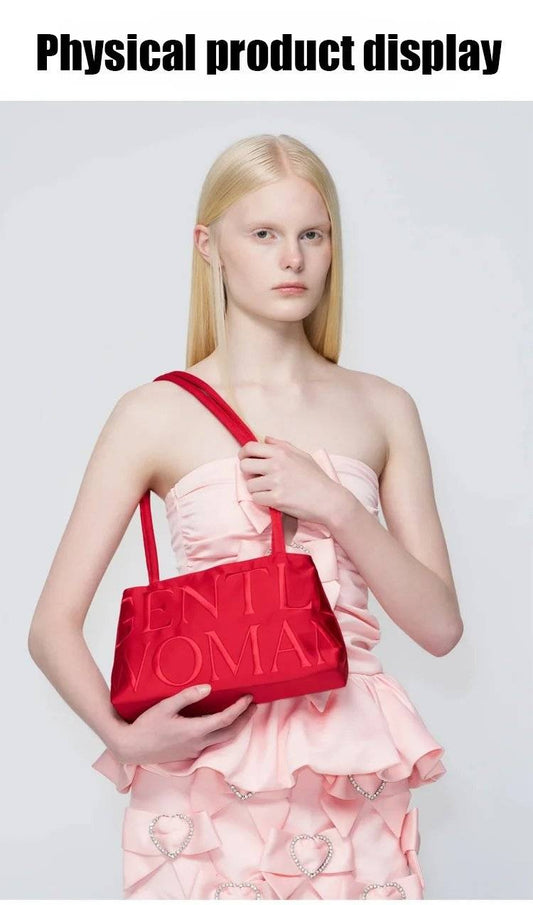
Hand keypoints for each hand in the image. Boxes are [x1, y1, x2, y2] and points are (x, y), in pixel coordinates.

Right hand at [111, 685, 256, 764]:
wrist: (131, 747)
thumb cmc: (146, 726)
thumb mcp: (165, 706)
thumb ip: (187, 696)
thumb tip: (208, 688)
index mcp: (194, 731)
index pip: (225, 721)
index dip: (240, 709)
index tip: (249, 698)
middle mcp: (197, 743)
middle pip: (230, 733)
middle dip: (245, 719)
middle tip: (254, 705)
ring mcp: (194, 750)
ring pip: (223, 740)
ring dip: (236, 726)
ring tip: (243, 712)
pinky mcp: (189, 752)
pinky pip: (212, 742)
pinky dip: (223, 732)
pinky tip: (221, 722)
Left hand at [237, 436, 348, 524]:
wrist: (328, 500)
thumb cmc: (317, 478)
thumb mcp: (302, 455)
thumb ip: (282, 445)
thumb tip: (265, 438)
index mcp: (281, 452)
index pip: (250, 447)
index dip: (243, 454)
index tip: (245, 459)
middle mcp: (276, 464)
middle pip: (244, 465)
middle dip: (248, 473)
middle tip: (258, 478)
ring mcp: (275, 482)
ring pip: (249, 485)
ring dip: (257, 489)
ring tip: (271, 490)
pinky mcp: (276, 499)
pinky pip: (256, 499)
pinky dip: (263, 501)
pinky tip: (274, 499)